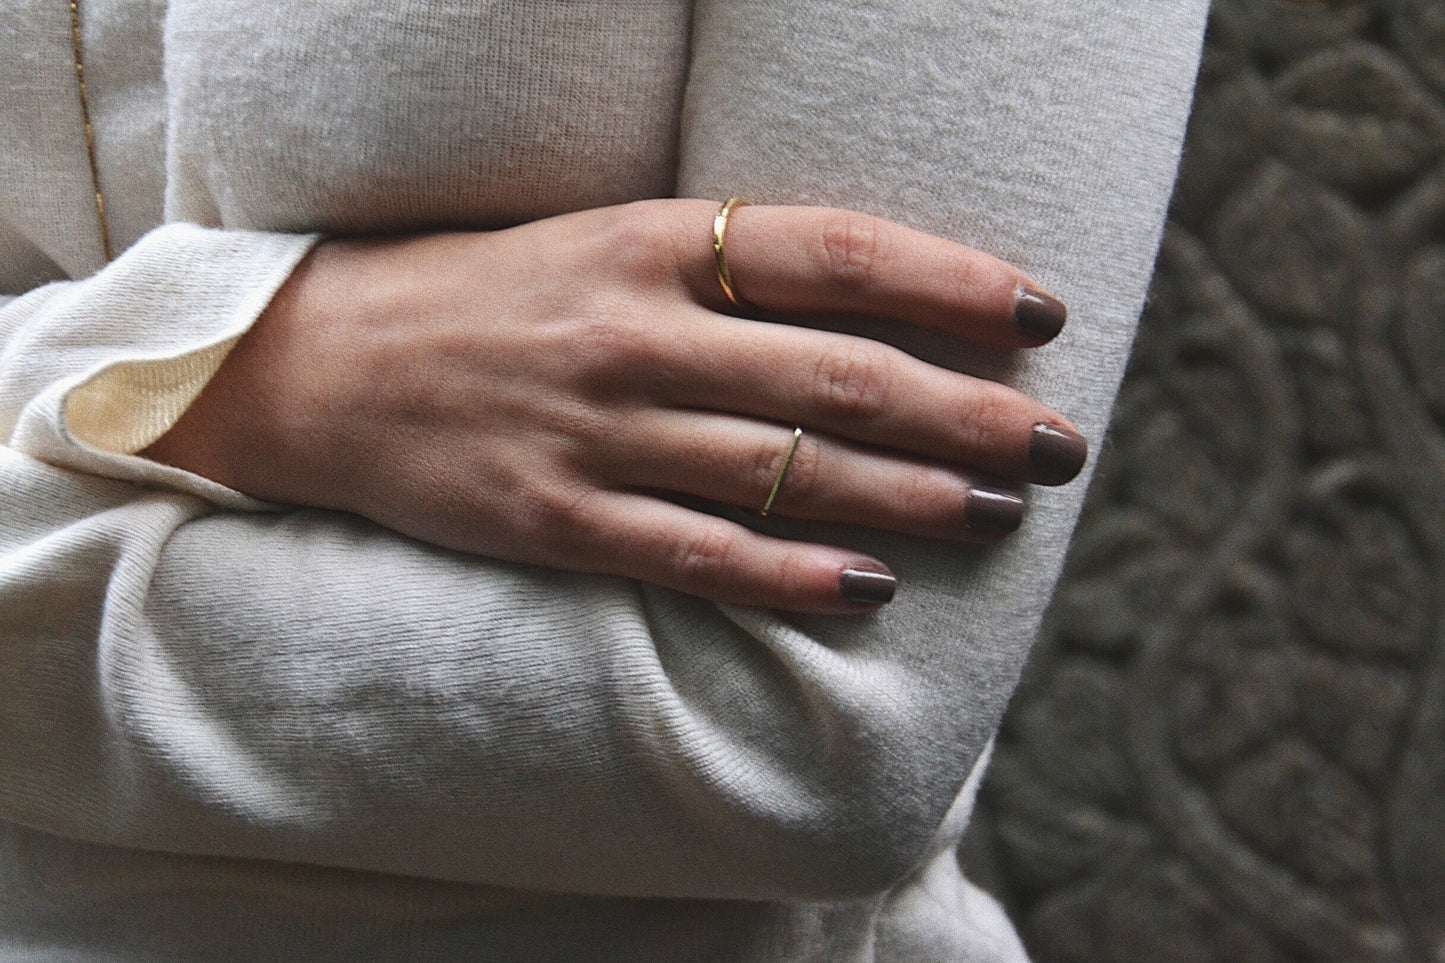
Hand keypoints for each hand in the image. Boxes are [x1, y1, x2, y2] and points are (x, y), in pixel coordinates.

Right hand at [144, 200, 1086, 612]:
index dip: (952, 282)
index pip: (839, 252)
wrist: (324, 363)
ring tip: (1000, 510)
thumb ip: (727, 270)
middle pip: (841, 374)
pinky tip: (868, 591)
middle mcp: (635, 333)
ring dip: (912, 495)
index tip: (1039, 316)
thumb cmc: (486, 293)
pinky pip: (696, 554)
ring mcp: (597, 433)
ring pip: (788, 469)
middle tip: (1059, 443)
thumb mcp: (603, 241)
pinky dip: (789, 577)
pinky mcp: (557, 520)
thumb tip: (874, 308)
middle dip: (970, 411)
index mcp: (652, 242)